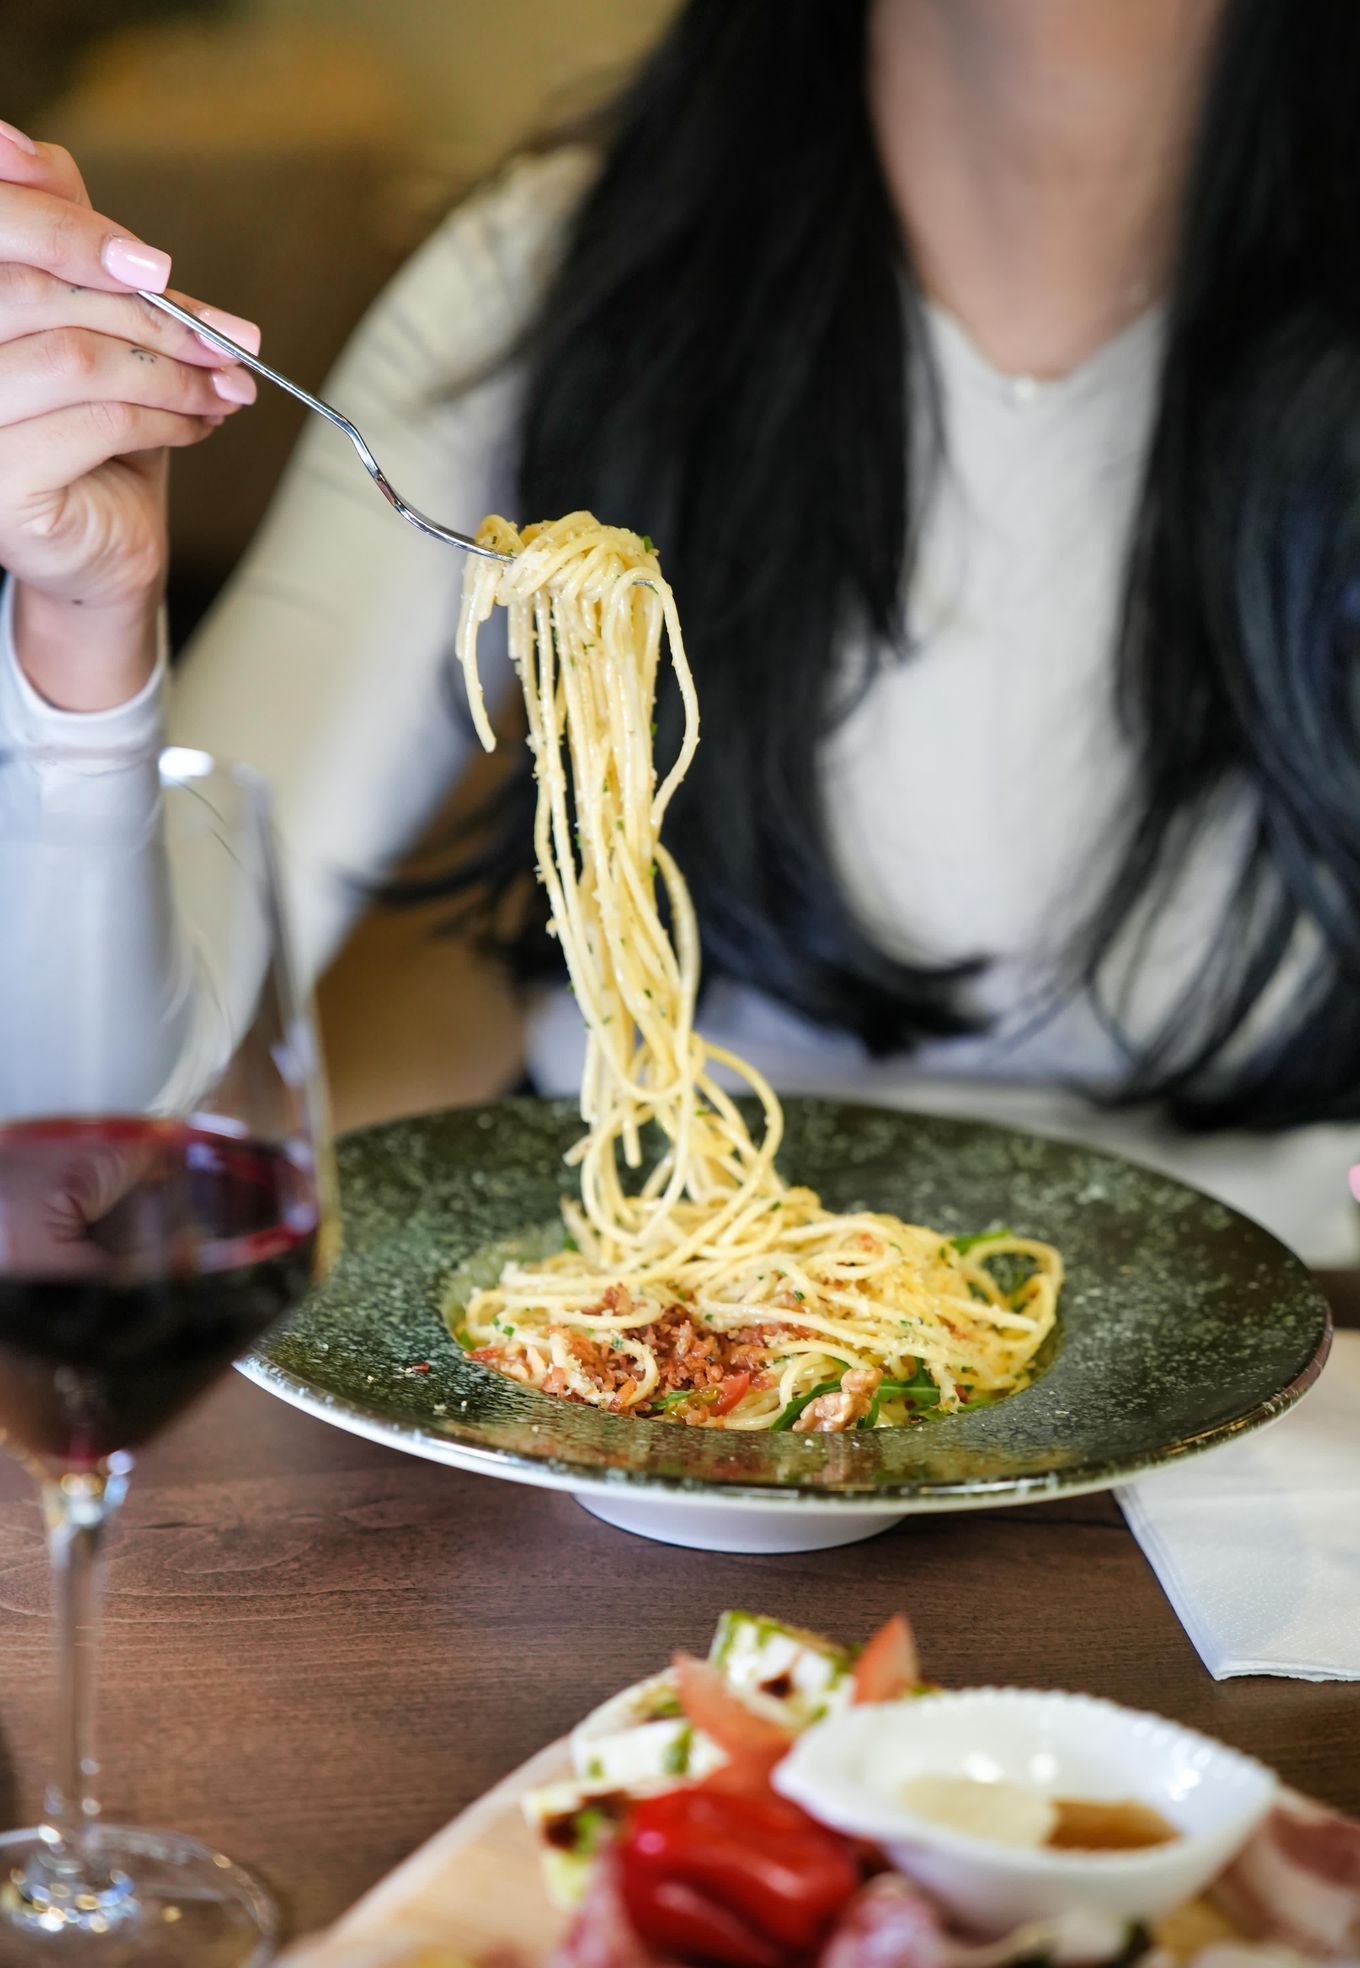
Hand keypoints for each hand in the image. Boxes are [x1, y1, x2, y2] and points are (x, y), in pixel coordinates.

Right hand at [0, 119, 260, 708]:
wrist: (105, 544)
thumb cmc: (93, 428)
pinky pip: (96, 425)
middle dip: (152, 313)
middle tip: (230, 339)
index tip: (157, 265)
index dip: (71, 233)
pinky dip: (166, 418)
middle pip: (40, 294)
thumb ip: (64, 241)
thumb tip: (35, 148)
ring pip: (75, 360)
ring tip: (224, 385)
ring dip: (171, 369)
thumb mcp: (90, 322)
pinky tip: (201, 424)